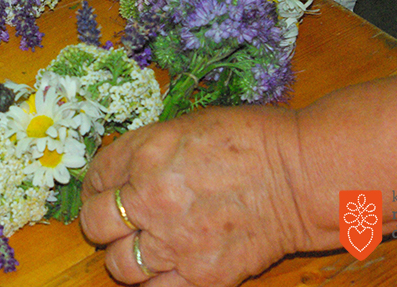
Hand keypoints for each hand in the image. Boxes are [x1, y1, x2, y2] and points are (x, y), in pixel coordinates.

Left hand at [79, 107, 310, 286]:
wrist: (302, 175)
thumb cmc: (253, 140)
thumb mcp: (187, 126)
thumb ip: (146, 151)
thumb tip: (122, 171)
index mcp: (145, 155)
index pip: (95, 177)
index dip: (98, 184)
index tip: (107, 188)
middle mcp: (150, 199)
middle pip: (94, 223)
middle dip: (102, 221)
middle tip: (118, 219)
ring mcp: (174, 242)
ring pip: (118, 265)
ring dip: (125, 256)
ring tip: (143, 246)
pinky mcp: (202, 276)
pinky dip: (154, 282)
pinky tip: (166, 268)